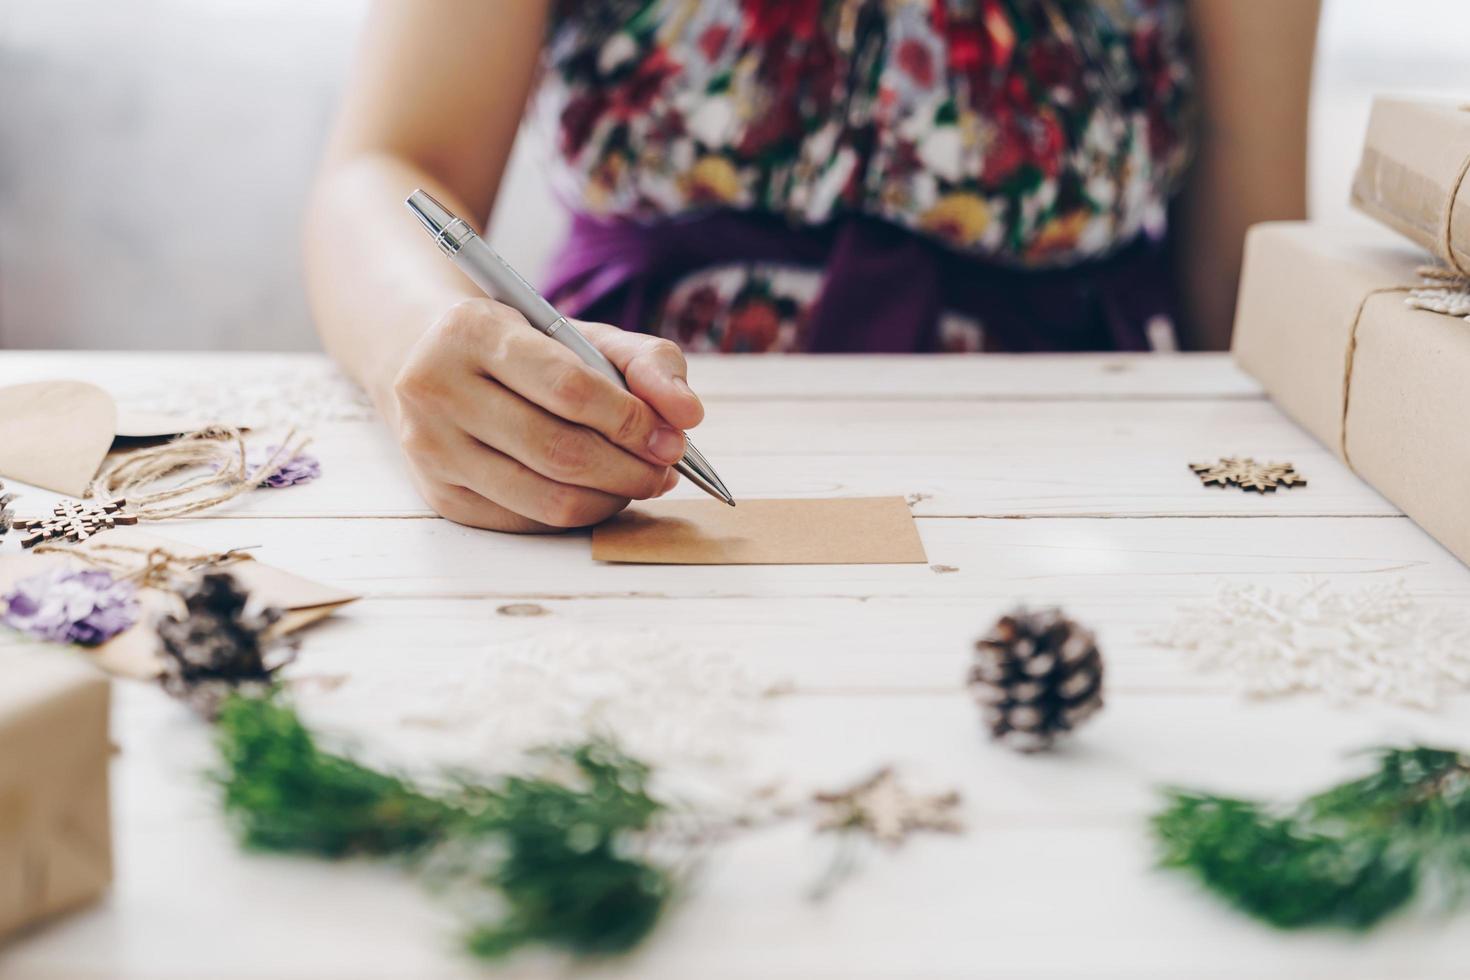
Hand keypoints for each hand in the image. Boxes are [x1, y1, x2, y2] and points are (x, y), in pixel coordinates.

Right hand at [389, 298, 703, 531]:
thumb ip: (647, 361)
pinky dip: (577, 514)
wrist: (427, 359)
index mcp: (471, 331)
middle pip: (559, 451)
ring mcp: (431, 447)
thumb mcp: (582, 333)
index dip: (630, 420)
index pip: (568, 388)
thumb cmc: (523, 345)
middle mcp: (436, 389)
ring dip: (611, 498)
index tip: (673, 437)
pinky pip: (526, 521)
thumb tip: (688, 414)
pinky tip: (598, 493)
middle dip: (629, 468)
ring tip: (640, 481)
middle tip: (665, 469)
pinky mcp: (439, 494)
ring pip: (545, 497)